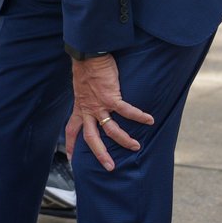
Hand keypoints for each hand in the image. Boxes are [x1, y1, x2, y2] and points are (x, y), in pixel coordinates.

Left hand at [65, 54, 153, 170]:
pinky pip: (126, 111)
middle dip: (100, 154)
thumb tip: (92, 99)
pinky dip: (139, 116)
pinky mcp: (110, 97)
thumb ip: (86, 98)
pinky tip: (150, 120)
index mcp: (80, 108)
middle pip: (91, 138)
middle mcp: (88, 110)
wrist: (87, 55)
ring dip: (124, 140)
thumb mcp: (81, 88)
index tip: (72, 157)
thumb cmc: (86, 69)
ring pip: (111, 129)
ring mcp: (99, 105)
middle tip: (110, 167)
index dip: (71, 144)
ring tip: (136, 146)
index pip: (72, 130)